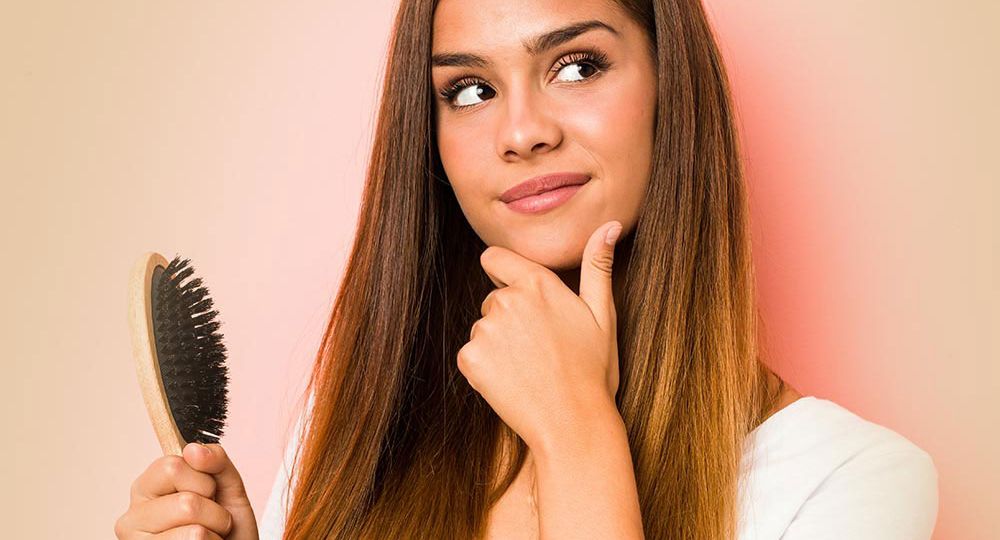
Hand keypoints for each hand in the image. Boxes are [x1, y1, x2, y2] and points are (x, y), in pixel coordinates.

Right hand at [115, 442, 258, 538]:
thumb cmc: (227, 527)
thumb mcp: (228, 487)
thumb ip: (216, 461)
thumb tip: (194, 449)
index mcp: (149, 486)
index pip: (172, 466)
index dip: (204, 480)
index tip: (208, 492)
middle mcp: (134, 515)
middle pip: (186, 503)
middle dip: (214, 512)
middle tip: (212, 520)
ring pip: (194, 532)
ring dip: (215, 533)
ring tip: (209, 536)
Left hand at [457, 220, 623, 450]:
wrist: (573, 423)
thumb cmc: (592, 371)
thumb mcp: (603, 315)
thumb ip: (597, 266)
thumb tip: (609, 225)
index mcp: (537, 283)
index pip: (494, 258)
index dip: (504, 275)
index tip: (521, 299)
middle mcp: (506, 300)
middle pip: (492, 300)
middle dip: (509, 319)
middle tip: (540, 350)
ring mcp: (486, 329)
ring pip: (483, 330)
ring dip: (498, 347)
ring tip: (530, 369)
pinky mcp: (470, 359)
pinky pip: (472, 357)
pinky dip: (486, 370)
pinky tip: (513, 383)